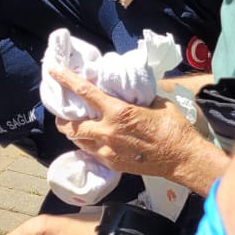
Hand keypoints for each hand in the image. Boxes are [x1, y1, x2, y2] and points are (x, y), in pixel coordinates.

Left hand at [52, 67, 216, 186]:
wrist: (181, 158)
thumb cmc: (173, 127)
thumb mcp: (156, 103)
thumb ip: (136, 97)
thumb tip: (128, 90)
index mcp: (117, 112)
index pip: (84, 92)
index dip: (66, 80)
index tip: (53, 70)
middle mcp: (107, 132)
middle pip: (70, 126)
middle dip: (62, 119)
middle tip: (63, 112)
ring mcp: (108, 150)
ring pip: (78, 141)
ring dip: (74, 132)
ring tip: (76, 125)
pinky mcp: (113, 164)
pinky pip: (91, 153)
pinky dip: (88, 144)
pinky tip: (93, 139)